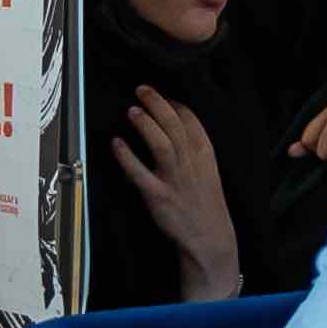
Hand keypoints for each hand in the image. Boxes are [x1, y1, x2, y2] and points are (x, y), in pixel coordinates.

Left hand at [115, 88, 242, 294]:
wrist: (210, 238)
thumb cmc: (206, 206)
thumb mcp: (208, 173)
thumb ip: (194, 151)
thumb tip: (174, 130)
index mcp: (206, 156)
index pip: (192, 121)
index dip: (176, 104)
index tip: (163, 95)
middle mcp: (192, 164)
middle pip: (175, 125)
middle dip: (158, 104)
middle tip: (142, 89)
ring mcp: (175, 180)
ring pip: (161, 143)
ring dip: (146, 124)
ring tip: (132, 110)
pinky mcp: (159, 197)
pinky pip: (140, 173)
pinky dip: (127, 157)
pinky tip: (116, 143)